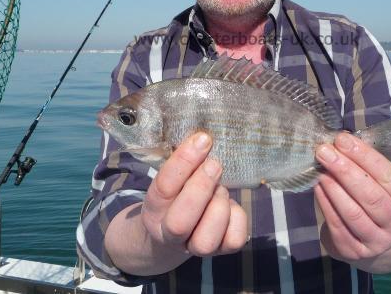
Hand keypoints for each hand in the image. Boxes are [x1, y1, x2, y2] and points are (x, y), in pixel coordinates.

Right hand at [139, 132, 247, 256]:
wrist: (174, 234)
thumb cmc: (178, 194)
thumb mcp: (173, 179)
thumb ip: (184, 165)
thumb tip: (203, 139)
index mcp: (154, 210)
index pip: (163, 187)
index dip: (184, 161)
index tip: (202, 139)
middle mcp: (169, 234)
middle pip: (180, 221)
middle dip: (201, 188)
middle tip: (214, 164)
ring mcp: (195, 247)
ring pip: (207, 238)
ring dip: (218, 204)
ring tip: (220, 189)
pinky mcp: (221, 250)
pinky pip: (234, 238)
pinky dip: (237, 216)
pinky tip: (230, 206)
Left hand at [314, 133, 390, 272]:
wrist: (372, 242)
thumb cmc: (374, 201)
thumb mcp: (379, 185)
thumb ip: (365, 166)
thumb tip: (339, 142)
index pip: (388, 176)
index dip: (365, 156)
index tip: (342, 139)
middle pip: (371, 196)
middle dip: (346, 170)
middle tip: (325, 151)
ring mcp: (376, 241)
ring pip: (354, 212)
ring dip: (334, 187)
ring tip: (320, 169)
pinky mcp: (354, 251)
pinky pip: (337, 225)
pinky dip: (326, 203)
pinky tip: (317, 187)